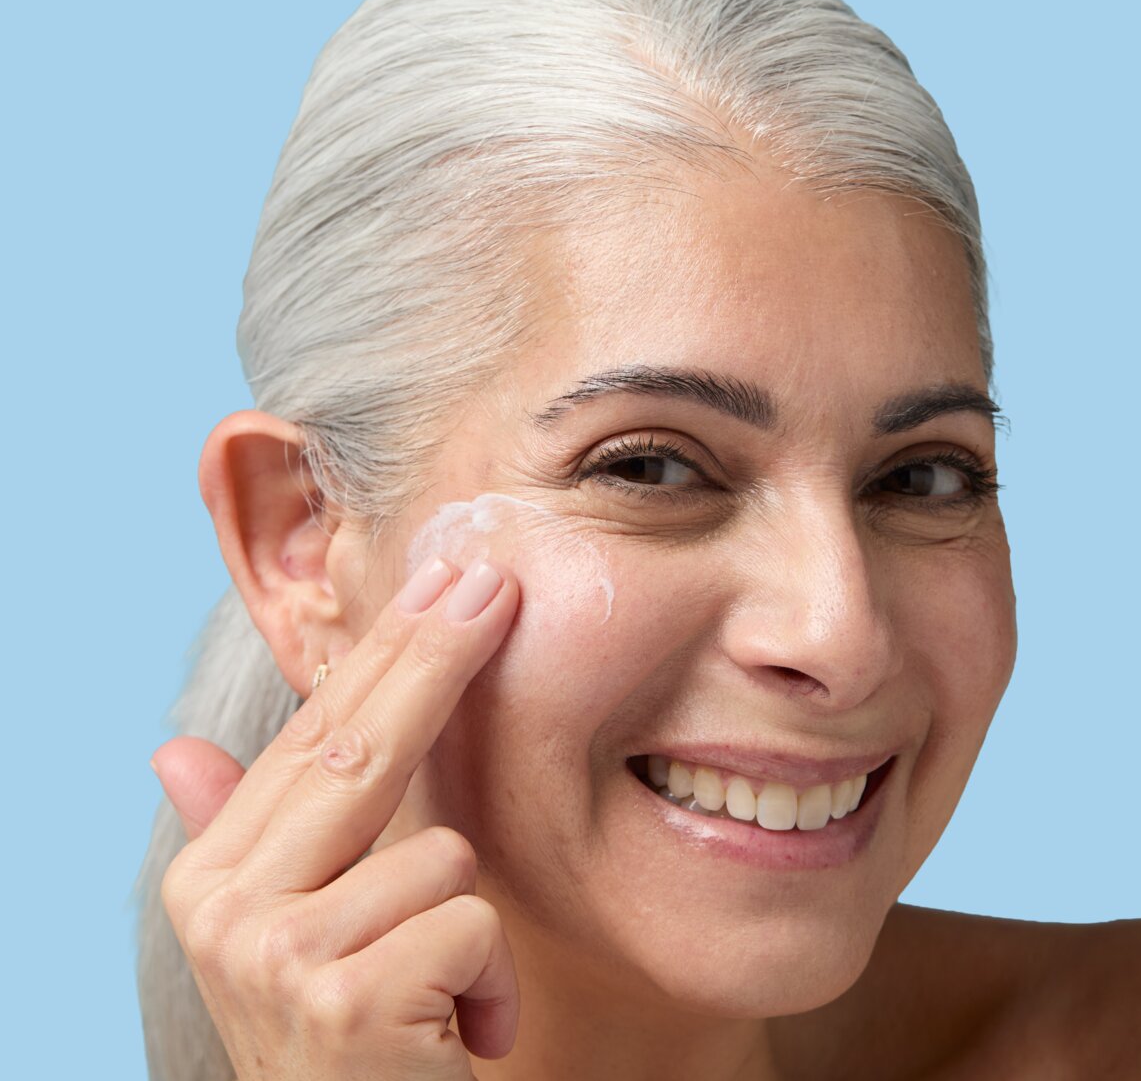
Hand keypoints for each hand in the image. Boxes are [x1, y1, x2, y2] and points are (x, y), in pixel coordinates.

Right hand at [155, 557, 519, 1080]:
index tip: (440, 584)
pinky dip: (491, 985)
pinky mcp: (344, 1001)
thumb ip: (246, 839)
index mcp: (215, 879)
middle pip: (357, 748)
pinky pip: (468, 927)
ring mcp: (278, 955)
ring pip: (441, 854)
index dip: (385, 654)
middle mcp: (226, 910)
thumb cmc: (348, 1048)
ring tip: (442, 1000)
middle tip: (490, 583)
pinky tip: (456, 1042)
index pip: (315, 738)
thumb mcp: (288, 945)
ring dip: (470, 927)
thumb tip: (174, 751)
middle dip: (434, 655)